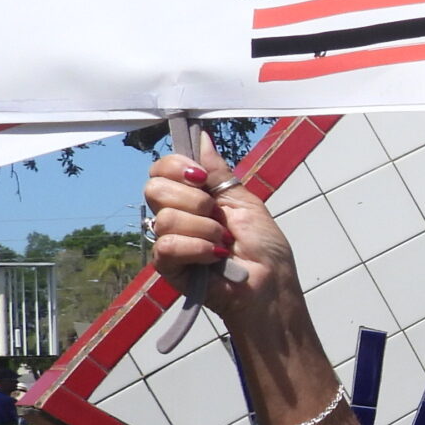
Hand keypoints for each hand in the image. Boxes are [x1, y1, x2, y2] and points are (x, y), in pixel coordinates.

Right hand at [145, 135, 296, 321]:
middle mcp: (177, 217)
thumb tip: (202, 138)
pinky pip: (168, 246)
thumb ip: (219, 174)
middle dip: (193, 199)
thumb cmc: (265, 250)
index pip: (161, 170)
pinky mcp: (169, 267)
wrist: (271, 287)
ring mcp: (171, 242)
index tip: (200, 176)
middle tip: (217, 215)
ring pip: (165, 218)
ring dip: (205, 229)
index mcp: (193, 197)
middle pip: (153, 188)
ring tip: (224, 243)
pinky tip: (216, 257)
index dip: (175, 166)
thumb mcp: (245, 203)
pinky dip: (197, 248)